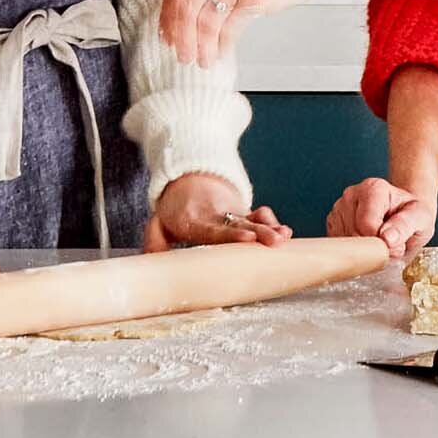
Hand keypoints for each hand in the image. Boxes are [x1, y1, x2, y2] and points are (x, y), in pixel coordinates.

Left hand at [145, 172, 292, 250]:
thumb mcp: (159, 222)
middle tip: (275, 242)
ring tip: (284, 237)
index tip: (248, 239)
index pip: (213, 230)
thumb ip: (155, 241)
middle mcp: (216, 215)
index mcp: (194, 220)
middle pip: (239, 225)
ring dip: (269, 227)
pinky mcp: (244, 212)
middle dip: (259, 232)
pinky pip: (259, 217)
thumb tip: (152, 260)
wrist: (190, 177)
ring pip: (252, 219)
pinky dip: (272, 223)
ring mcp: (232, 213)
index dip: (230, 235)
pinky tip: (285, 232)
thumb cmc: (175, 208)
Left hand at [159, 0, 331, 66]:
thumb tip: (179, 14)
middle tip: (180, 53)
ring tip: (201, 59)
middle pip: (186, 3)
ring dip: (201, 45)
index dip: (167, 14)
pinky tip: (220, 52)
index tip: (165, 33)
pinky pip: (229, 27)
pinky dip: (222, 44)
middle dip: (180, 34)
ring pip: (206, 19)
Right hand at [326, 177, 435, 260]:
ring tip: (379, 241)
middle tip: (390, 245)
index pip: (368, 225)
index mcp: (373, 188)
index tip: (396, 244)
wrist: (404, 212)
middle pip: (354, 235)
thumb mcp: (421, 218)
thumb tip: (387, 239)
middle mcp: (352, 194)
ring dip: (363, 252)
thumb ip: (405, 226)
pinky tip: (367, 244)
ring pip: (344, 243)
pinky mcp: (333, 222)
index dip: (383, 243)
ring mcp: (339, 208)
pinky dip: (353, 252)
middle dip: (373, 249)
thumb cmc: (412, 213)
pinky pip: (338, 246)